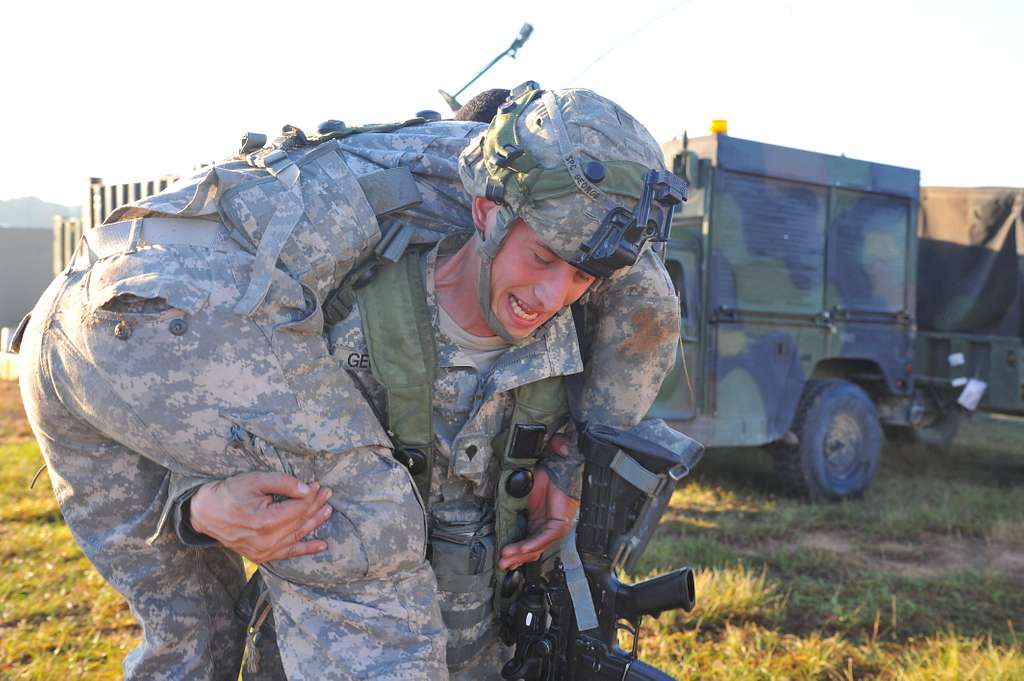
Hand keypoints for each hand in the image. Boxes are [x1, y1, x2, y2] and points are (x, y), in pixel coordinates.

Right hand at [190, 472, 332, 563]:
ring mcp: (264, 551)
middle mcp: (266, 541)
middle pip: (300, 522)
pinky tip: (321, 545)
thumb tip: (307, 489)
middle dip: (316, 507)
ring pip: (297, 536)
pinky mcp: (261, 556)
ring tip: (328, 511)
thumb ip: (283, 483)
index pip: (298, 508)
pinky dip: (305, 549)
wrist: (205, 513)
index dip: (311, 497)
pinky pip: (288, 553)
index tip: (319, 485)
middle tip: (328, 495)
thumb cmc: (229, 493)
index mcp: (265, 522)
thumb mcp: (255, 480)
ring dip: (315, 523)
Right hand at [498, 462, 579, 570]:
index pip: (526, 545)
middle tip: (502, 563)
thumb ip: (513, 510)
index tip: (503, 558)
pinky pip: (546, 537)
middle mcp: (545, 529)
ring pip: (537, 547)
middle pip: (531, 550)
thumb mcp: (523, 499)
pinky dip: (534, 543)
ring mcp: (553, 528)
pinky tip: (523, 548)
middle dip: (515, 558)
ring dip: (521, 553)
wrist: (556, 472)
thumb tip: (499, 520)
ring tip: (507, 557)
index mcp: (537, 525)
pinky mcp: (559, 524)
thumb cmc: (543, 482)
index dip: (515, 554)